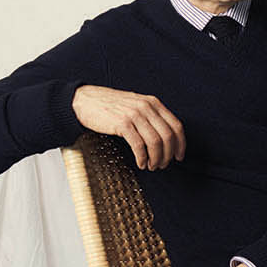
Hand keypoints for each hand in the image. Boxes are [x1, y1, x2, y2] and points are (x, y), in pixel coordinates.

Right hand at [71, 85, 185, 169]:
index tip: (179, 156)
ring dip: (156, 159)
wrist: (85, 100)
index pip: (176, 125)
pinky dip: (143, 158)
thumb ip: (151, 116)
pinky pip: (139, 145)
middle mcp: (146, 107)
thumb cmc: (110, 106)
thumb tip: (166, 139)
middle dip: (168, 155)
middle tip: (162, 165)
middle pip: (168, 136)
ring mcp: (134, 114)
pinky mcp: (122, 124)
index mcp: (153, 103)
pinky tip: (141, 163)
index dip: (180, 144)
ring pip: (155, 142)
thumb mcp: (136, 105)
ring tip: (151, 166)